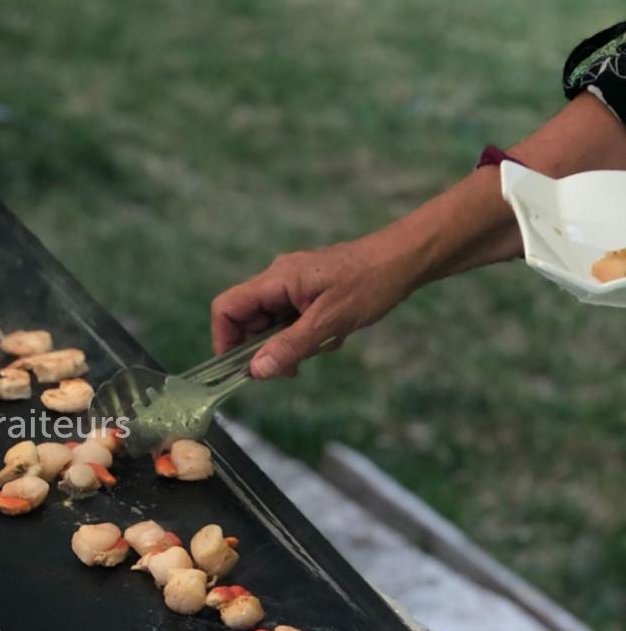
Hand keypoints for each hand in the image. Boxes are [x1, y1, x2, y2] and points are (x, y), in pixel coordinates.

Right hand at [210, 236, 420, 377]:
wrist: (407, 259)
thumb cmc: (371, 282)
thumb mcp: (329, 321)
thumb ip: (290, 346)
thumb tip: (256, 371)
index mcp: (276, 280)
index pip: (227, 308)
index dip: (224, 339)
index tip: (240, 367)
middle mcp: (278, 280)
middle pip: (248, 321)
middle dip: (265, 349)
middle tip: (292, 368)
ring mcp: (293, 285)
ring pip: (272, 324)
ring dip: (291, 344)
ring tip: (324, 345)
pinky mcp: (309, 292)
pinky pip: (293, 320)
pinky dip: (307, 335)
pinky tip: (332, 336)